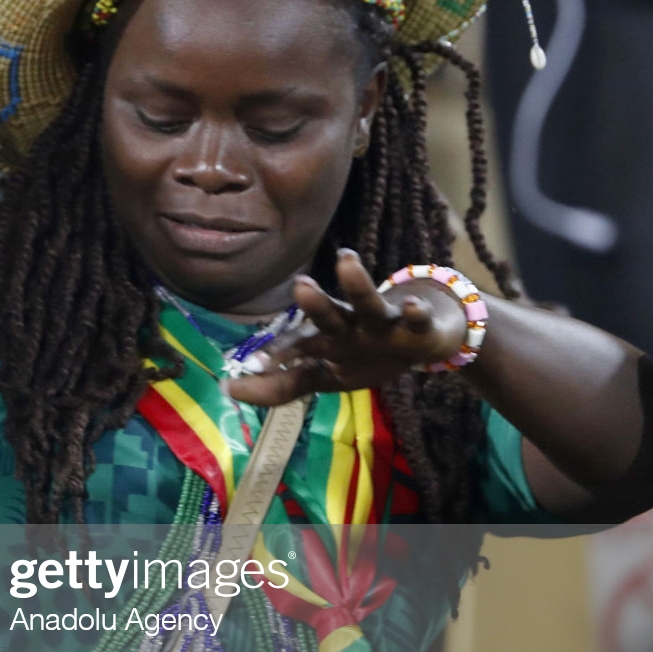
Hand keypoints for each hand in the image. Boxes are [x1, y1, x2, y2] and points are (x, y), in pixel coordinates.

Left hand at [225, 249, 466, 405]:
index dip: (278, 354)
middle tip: (299, 285)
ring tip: (345, 261)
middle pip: (329, 314)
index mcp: (327, 340)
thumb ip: (280, 386)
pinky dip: (414, 312)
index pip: (298, 344)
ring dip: (357, 284)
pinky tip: (410, 305)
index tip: (253, 363)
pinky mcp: (418, 326)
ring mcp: (383, 323)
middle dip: (314, 303)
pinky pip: (416, 319)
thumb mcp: (324, 376)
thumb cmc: (365, 354)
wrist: (424, 340)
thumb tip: (228, 390)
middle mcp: (350, 325)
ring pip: (368, 302)